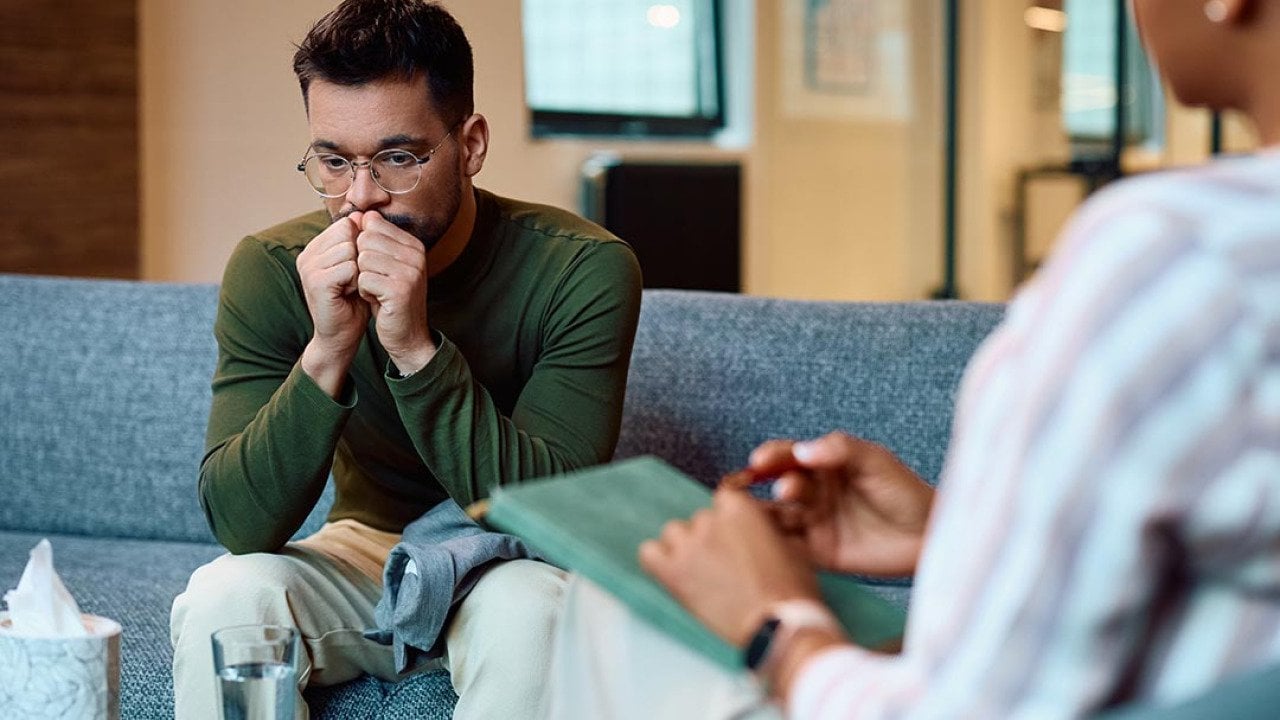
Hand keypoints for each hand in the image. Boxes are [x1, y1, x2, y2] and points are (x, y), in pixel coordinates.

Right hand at [296, 212, 369, 395]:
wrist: (341, 335)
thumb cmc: (352, 302)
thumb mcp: (357, 266)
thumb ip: (358, 242)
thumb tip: (366, 214)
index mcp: (315, 248)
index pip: (346, 224)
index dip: (360, 245)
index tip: (357, 268)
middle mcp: (307, 254)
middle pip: (348, 233)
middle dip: (360, 257)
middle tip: (355, 280)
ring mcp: (308, 268)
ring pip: (350, 249)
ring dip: (360, 270)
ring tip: (352, 287)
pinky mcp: (316, 282)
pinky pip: (349, 267)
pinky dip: (357, 281)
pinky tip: (350, 294)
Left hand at [354, 212, 435, 374]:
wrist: (407, 335)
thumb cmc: (390, 299)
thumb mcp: (384, 265)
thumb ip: (374, 240)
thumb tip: (360, 214)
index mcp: (414, 245)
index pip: (373, 225)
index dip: (364, 247)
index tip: (377, 267)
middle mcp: (416, 254)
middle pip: (365, 240)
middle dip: (361, 263)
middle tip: (376, 281)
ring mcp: (410, 271)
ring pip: (362, 259)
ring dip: (362, 278)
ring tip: (377, 291)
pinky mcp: (400, 289)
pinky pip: (363, 279)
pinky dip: (364, 292)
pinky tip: (377, 300)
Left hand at [639, 489, 821, 646]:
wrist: (780, 625)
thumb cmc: (792, 590)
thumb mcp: (791, 545)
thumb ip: (768, 528)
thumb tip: (763, 527)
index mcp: (739, 507)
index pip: (724, 500)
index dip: (731, 522)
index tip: (736, 539)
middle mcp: (710, 520)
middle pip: (700, 519)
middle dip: (711, 538)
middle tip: (724, 565)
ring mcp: (689, 545)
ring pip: (673, 533)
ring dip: (685, 548)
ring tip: (701, 573)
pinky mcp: (672, 572)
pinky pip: (648, 554)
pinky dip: (658, 562)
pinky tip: (673, 575)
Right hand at [755, 431, 934, 576]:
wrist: (929, 536)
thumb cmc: (906, 492)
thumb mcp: (876, 461)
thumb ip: (840, 449)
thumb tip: (801, 451)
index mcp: (823, 465)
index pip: (788, 457)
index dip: (771, 457)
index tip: (760, 461)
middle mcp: (813, 493)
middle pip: (778, 485)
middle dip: (773, 485)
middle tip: (784, 490)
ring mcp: (814, 523)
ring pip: (777, 516)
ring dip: (766, 516)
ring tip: (766, 517)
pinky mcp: (818, 553)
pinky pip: (789, 548)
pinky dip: (774, 545)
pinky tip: (768, 543)